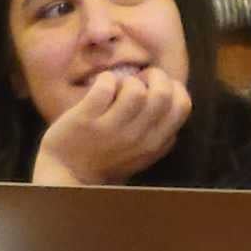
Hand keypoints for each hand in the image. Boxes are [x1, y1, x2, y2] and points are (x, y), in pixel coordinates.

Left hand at [31, 68, 191, 186]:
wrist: (68, 174)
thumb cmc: (107, 157)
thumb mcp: (142, 151)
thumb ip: (160, 129)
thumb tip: (173, 91)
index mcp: (155, 144)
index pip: (182, 105)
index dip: (172, 87)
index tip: (156, 88)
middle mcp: (137, 139)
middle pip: (163, 94)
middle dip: (154, 76)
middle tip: (139, 81)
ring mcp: (111, 130)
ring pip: (135, 90)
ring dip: (127, 80)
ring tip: (117, 87)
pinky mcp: (86, 120)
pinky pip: (105, 86)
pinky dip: (105, 79)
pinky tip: (100, 85)